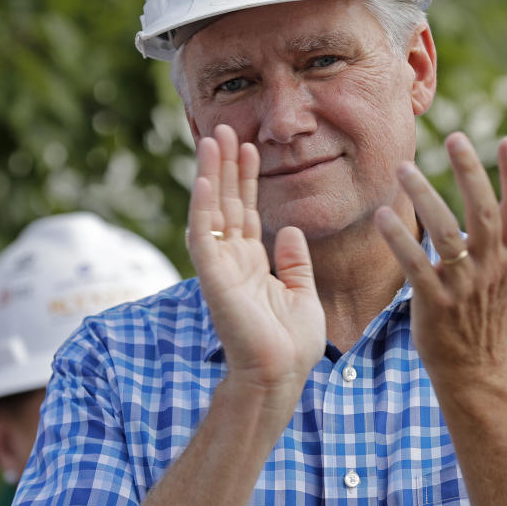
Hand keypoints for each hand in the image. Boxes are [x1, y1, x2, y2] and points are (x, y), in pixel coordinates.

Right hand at [187, 125, 325, 405]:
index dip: (246, 178)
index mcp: (252, 263)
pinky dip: (204, 207)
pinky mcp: (213, 277)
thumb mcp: (302, 293)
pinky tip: (206, 180)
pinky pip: (204, 236)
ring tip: (212, 140)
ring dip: (212, 175)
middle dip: (226, 166)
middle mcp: (232, 260)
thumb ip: (294, 261)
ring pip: (212, 211)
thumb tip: (288, 229)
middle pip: (227, 203)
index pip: (246, 210)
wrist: (281, 375)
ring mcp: (220, 267)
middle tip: (223, 130)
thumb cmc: (292, 344)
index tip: (248, 146)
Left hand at [374, 133, 506, 379]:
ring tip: (402, 169)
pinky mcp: (436, 304)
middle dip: (471, 174)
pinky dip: (399, 240)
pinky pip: (416, 266)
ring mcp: (465, 287)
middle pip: (485, 215)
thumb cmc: (490, 310)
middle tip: (456, 138)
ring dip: (424, 198)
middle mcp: (492, 268)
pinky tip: (382, 216)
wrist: (476, 369)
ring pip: (447, 235)